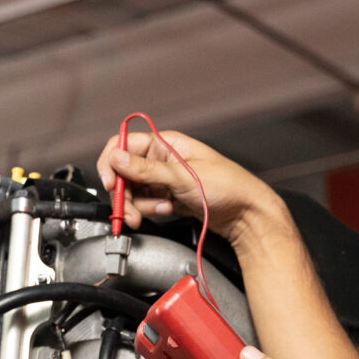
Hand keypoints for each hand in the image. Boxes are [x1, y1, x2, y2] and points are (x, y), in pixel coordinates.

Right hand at [93, 124, 278, 240]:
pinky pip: (146, 202)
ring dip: (139, 205)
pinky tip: (167, 210)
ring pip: (134, 191)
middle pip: (125, 173)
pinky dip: (151, 210)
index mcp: (166, 144)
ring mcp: (164, 179)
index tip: (112, 183)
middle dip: (125, 193)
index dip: (113, 163)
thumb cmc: (228, 187)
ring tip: (160, 210)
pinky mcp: (167, 197)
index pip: (124, 145)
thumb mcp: (183, 177)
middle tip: (129, 210)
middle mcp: (162, 159)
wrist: (246, 214)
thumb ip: (147, 170)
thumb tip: (118, 158)